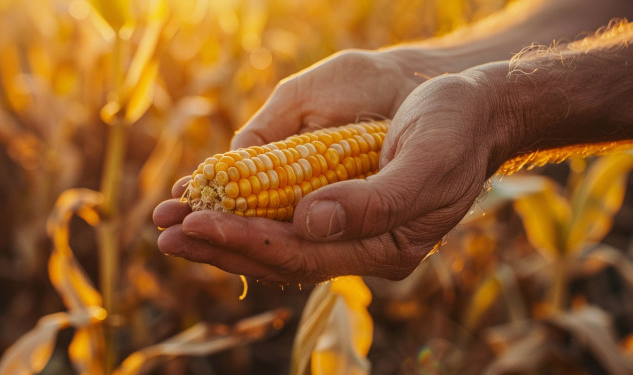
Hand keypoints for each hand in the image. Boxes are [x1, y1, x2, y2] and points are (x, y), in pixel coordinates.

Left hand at [153, 56, 517, 283]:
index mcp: (385, 247)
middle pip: (278, 257)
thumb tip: (308, 224)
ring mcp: (351, 231)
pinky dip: (246, 214)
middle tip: (163, 233)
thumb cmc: (456, 128)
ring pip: (276, 242)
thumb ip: (372, 202)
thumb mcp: (425, 160)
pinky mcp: (342, 208)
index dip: (244, 242)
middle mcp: (362, 248)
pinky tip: (214, 208)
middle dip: (220, 245)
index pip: (300, 256)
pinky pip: (284, 220)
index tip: (195, 226)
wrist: (478, 111)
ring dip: (224, 233)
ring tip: (173, 224)